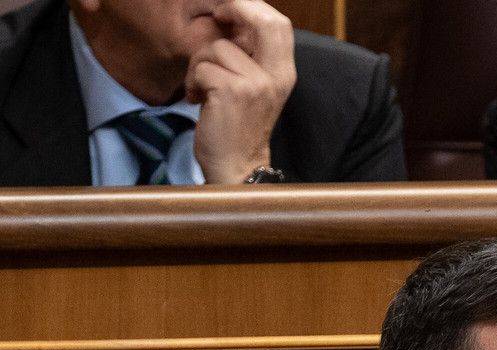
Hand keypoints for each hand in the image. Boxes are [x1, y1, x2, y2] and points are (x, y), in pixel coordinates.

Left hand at [187, 0, 295, 183]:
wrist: (237, 167)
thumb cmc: (239, 126)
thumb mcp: (255, 88)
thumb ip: (250, 57)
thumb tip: (229, 19)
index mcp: (284, 73)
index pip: (279, 23)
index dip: (251, 7)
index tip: (227, 10)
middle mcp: (276, 76)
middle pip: (262, 20)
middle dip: (233, 9)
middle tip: (216, 16)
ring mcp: (256, 84)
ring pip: (216, 47)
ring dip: (198, 64)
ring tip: (203, 88)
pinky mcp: (232, 92)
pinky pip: (202, 67)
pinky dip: (192, 82)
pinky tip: (198, 100)